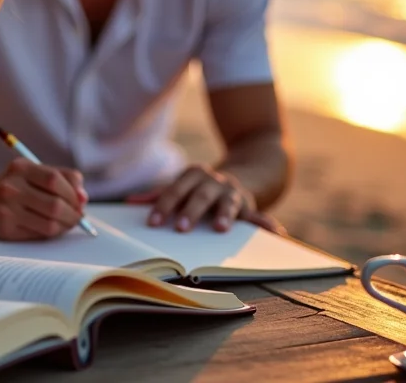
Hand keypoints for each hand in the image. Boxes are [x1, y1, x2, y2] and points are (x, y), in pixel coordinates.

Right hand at [0, 158, 87, 240]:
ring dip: (66, 226)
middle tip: (78, 216)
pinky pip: (39, 235)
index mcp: (21, 167)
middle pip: (55, 205)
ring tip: (68, 222)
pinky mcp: (5, 229)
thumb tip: (83, 197)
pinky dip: (52, 233)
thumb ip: (64, 178)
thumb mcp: (36, 171)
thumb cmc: (19, 184)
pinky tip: (52, 227)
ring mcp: (6, 209)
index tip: (81, 200)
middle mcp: (11, 187)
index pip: (55, 180)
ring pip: (50, 224)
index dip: (73, 193)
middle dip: (73, 214)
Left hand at [126, 165, 285, 234]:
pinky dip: (267, 223)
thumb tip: (129, 202)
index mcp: (194, 176)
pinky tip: (276, 232)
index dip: (163, 205)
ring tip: (221, 228)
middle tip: (181, 228)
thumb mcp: (182, 186)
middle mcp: (214, 182)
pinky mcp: (251, 206)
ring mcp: (233, 193)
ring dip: (225, 214)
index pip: (175, 190)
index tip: (153, 222)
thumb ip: (159, 195)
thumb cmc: (201, 187)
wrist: (244, 174)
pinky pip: (260, 215)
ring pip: (229, 203)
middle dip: (191, 211)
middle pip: (200, 195)